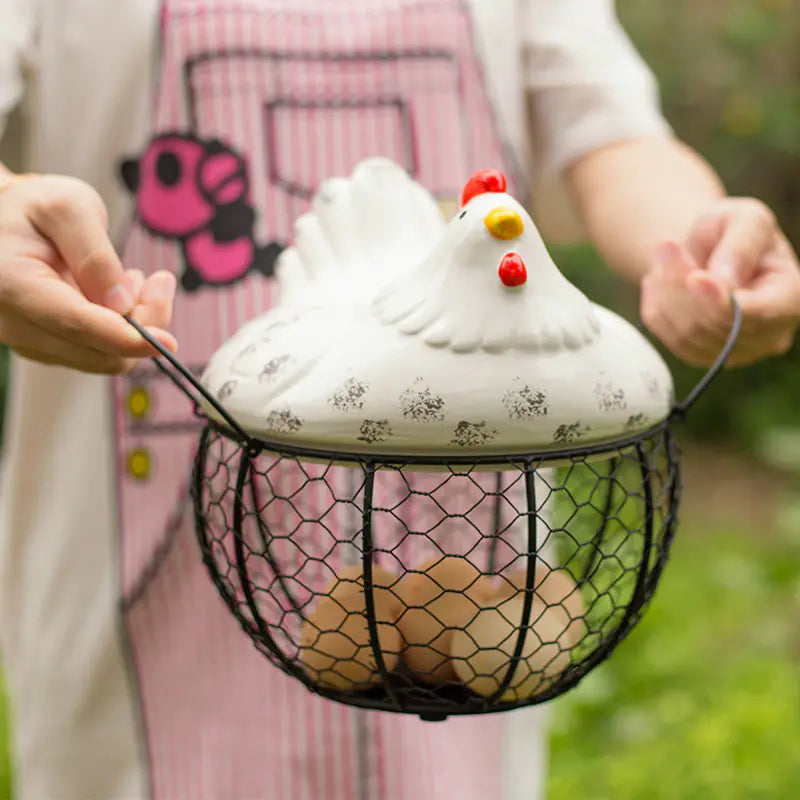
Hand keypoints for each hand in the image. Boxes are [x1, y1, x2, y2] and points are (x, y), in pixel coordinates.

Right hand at [0, 172, 176, 373]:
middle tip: (160, 280)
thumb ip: (96, 256)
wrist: (4, 223)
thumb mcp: (68, 207)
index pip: (77, 325)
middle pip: (102, 352)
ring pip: (107, 357)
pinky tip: (116, 294)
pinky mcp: (47, 349)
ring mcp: (29, 342)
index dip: (128, 339)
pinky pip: (100, 352)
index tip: (170, 342)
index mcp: (13, 284)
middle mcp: (15, 324)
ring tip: (131, 279)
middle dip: (145, 323)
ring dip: (136, 325)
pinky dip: (122, 329)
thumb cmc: (33, 208)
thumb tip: (120, 305)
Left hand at [641, 198, 799, 366]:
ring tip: (664, 255)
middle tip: (665, 246)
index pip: (758, 315)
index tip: (695, 278)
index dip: (722, 301)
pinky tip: (658, 280)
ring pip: (687, 334)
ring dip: (665, 292)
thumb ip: (740, 245)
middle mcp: (768, 334)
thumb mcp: (745, 218)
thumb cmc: (733, 229)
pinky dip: (656, 306)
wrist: (708, 247)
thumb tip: (725, 280)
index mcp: (790, 298)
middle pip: (716, 326)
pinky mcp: (699, 355)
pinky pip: (667, 337)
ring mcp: (733, 352)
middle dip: (683, 285)